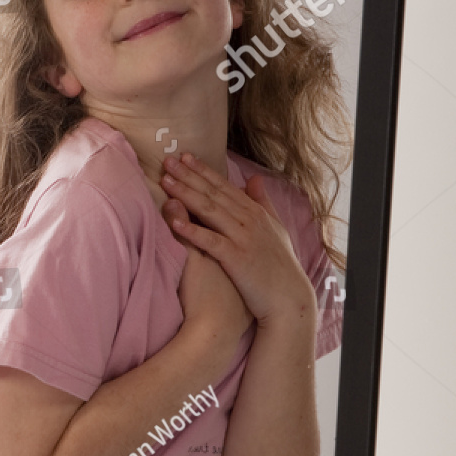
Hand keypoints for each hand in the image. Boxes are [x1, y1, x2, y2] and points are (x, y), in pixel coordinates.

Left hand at [162, 153, 314, 326]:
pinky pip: (211, 241)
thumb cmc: (279, 266)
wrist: (289, 299)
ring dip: (187, 195)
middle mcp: (249, 220)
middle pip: (213, 194)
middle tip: (167, 161)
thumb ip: (263, 202)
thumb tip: (254, 178)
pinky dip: (193, 230)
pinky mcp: (237, 258)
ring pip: (210, 211)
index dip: (203, 171)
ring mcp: (243, 238)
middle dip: (189, 176)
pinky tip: (175, 221)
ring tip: (166, 182)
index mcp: (255, 212)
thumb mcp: (275, 229)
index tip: (184, 156)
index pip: (224, 186)